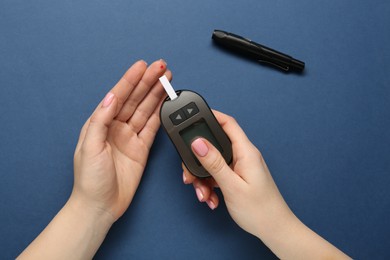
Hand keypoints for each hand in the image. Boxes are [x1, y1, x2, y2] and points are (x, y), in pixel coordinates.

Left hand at [19, 59, 171, 259]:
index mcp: (100, 124)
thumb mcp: (89, 147)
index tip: (142, 66)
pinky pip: (153, 127)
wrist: (100, 206)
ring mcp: (130, 137)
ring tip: (168, 79)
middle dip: (148, 82)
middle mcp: (115, 127)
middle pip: (135, 99)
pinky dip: (160, 114)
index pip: (118, 96)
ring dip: (156, 94)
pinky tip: (166, 102)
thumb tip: (111, 97)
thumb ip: (100, 120)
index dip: (130, 80)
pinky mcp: (141, 149)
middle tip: (162, 67)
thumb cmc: (89, 179)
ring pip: (146, 110)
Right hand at [182, 110, 288, 236]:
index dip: (211, 116)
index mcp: (246, 152)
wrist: (275, 230)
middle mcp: (244, 156)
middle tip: (190, 175)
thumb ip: (214, 163)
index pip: (228, 123)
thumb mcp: (231, 186)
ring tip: (204, 194)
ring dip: (204, 178)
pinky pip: (219, 174)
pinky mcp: (238, 177)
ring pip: (214, 162)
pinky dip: (211, 185)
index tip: (193, 116)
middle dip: (199, 159)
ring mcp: (241, 166)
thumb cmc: (260, 210)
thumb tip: (198, 143)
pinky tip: (212, 198)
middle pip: (215, 145)